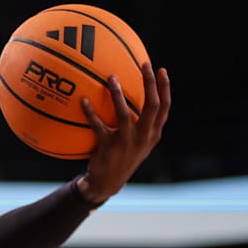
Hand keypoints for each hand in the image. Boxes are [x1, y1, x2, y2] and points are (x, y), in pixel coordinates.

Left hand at [79, 62, 170, 201]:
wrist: (107, 183)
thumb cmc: (121, 157)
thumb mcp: (137, 142)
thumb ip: (140, 123)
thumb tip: (133, 96)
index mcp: (153, 134)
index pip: (164, 108)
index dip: (164, 88)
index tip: (161, 69)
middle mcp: (144, 137)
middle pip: (152, 106)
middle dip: (150, 83)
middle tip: (144, 64)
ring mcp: (127, 143)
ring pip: (125, 114)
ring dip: (118, 94)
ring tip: (110, 77)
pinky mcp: (109, 147)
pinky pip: (98, 126)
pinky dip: (90, 112)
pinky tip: (83, 100)